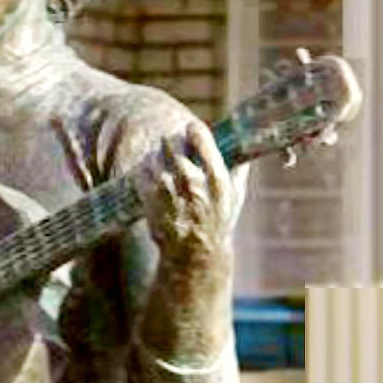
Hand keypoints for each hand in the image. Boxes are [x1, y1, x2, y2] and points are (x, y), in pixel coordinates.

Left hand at [136, 120, 244, 266]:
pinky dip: (145, 168)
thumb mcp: (236, 196)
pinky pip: (141, 172)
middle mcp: (191, 182)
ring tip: (163, 160)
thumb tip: (241, 143)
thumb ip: (238, 168)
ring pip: (155, 156)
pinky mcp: (150, 199)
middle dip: (173, 141)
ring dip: (158, 154)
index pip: (201, 139)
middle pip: (173, 144)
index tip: (191, 129)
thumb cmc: (218, 222)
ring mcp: (168, 191)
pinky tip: (153, 173)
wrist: (195, 253)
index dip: (194, 130)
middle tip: (174, 144)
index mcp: (216, 179)